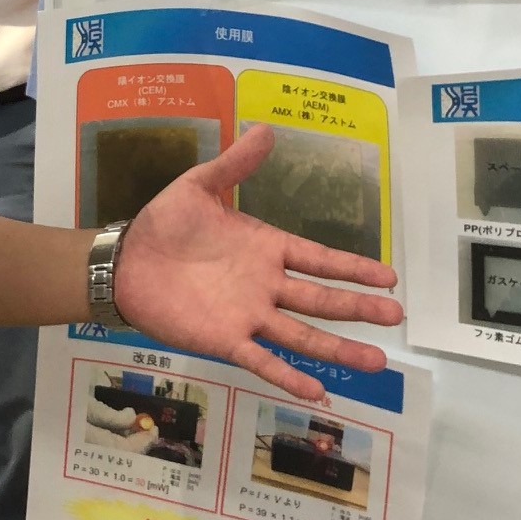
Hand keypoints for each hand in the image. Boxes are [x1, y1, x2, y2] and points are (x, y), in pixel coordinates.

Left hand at [112, 124, 402, 401]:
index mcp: (267, 248)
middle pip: (322, 299)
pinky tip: (318, 391)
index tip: (388, 277)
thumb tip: (267, 128)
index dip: (354, 268)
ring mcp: (248, 315)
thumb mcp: (200, 185)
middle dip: (358, 308)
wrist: (125, 261)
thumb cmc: (164, 223)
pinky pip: (262, 360)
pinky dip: (288, 376)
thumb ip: (235, 164)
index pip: (320, 259)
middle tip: (395, 317)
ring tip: (376, 361)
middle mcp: (266, 285)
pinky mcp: (224, 339)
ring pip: (302, 334)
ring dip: (338, 348)